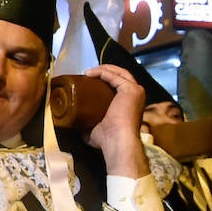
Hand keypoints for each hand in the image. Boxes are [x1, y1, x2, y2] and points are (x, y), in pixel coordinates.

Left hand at [83, 64, 149, 178]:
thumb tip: (76, 124)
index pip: (120, 85)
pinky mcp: (130, 89)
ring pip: (119, 73)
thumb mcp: (95, 129)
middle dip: (105, 71)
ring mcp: (135, 91)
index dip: (106, 80)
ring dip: (103, 69)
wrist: (117, 141)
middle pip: (121, 76)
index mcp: (130, 103)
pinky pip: (114, 76)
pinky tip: (90, 73)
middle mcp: (136, 95)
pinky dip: (102, 72)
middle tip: (89, 73)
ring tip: (88, 71)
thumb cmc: (107, 139)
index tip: (90, 80)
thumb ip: (89, 124)